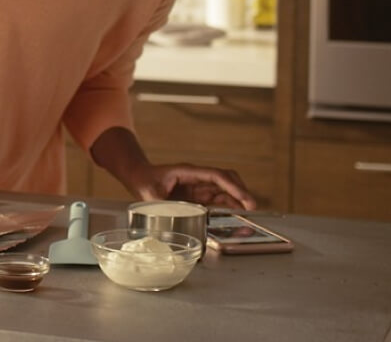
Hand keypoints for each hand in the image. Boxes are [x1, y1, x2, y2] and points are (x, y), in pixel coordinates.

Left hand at [131, 162, 256, 210]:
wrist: (138, 176)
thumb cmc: (144, 181)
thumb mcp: (150, 194)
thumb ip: (163, 205)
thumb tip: (174, 218)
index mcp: (188, 172)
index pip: (216, 176)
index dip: (233, 187)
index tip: (245, 199)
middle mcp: (197, 177)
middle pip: (226, 179)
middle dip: (240, 192)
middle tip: (252, 209)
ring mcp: (198, 185)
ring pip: (224, 189)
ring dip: (236, 199)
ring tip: (248, 213)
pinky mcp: (196, 194)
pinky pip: (216, 198)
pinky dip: (228, 204)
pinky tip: (235, 214)